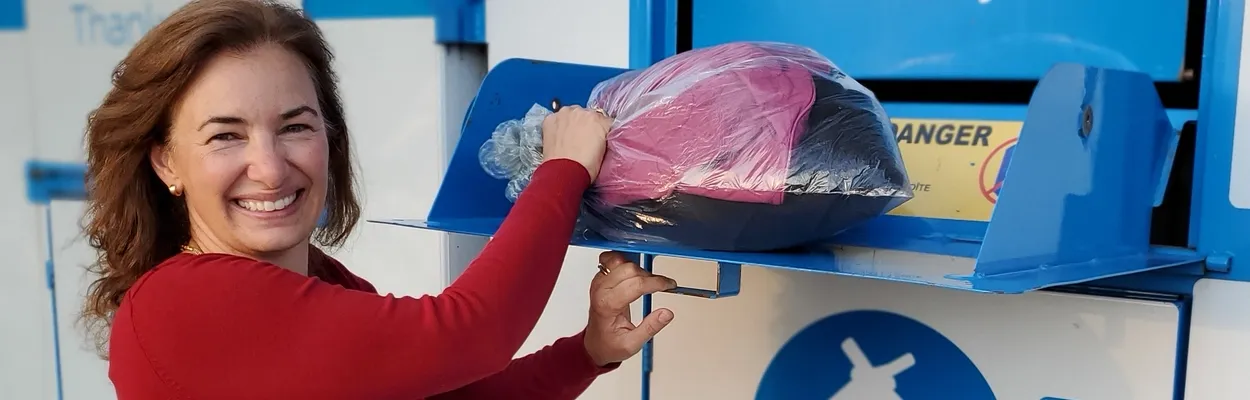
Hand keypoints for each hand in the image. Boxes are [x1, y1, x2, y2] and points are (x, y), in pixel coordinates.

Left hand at [542, 104, 611, 180]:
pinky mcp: (550, 119)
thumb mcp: (604, 150)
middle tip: (582, 140)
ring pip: (571, 114)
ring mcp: (565, 113)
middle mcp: (583, 111)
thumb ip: (603, 136)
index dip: (600, 130)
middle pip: (587, 115)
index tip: (597, 138)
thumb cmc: (587, 167)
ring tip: (569, 139)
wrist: (564, 173)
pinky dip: (557, 126)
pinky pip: (556, 119)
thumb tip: (599, 135)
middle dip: (585, 125)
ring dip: (571, 123)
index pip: (604, 120)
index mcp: (600, 119)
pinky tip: (558, 138)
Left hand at [583, 251, 677, 366]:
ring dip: (638, 268)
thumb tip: (666, 313)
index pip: (636, 284)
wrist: (595, 343)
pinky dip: (625, 261)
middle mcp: (601, 290)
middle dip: (649, 276)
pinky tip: (634, 272)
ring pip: (621, 261)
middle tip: (661, 286)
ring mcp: (599, 282)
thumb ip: (650, 328)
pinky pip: (611, 260)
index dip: (656, 282)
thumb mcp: (632, 344)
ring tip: (648, 281)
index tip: (669, 285)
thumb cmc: (609, 344)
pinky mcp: (600, 278)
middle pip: (629, 269)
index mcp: (608, 305)